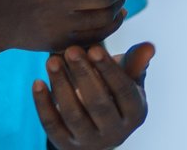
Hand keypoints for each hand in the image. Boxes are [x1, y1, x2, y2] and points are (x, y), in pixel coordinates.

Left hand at [34, 42, 154, 148]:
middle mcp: (115, 133)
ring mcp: (89, 142)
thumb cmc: (114, 94)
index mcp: (135, 114)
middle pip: (98, 103)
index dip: (108, 69)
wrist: (98, 130)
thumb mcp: (129, 80)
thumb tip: (149, 47)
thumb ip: (136, 62)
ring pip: (73, 114)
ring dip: (61, 85)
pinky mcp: (65, 146)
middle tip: (70, 50)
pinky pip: (51, 125)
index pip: (123, 91)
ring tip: (52, 61)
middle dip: (83, 74)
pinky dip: (43, 104)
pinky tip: (37, 82)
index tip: (94, 48)